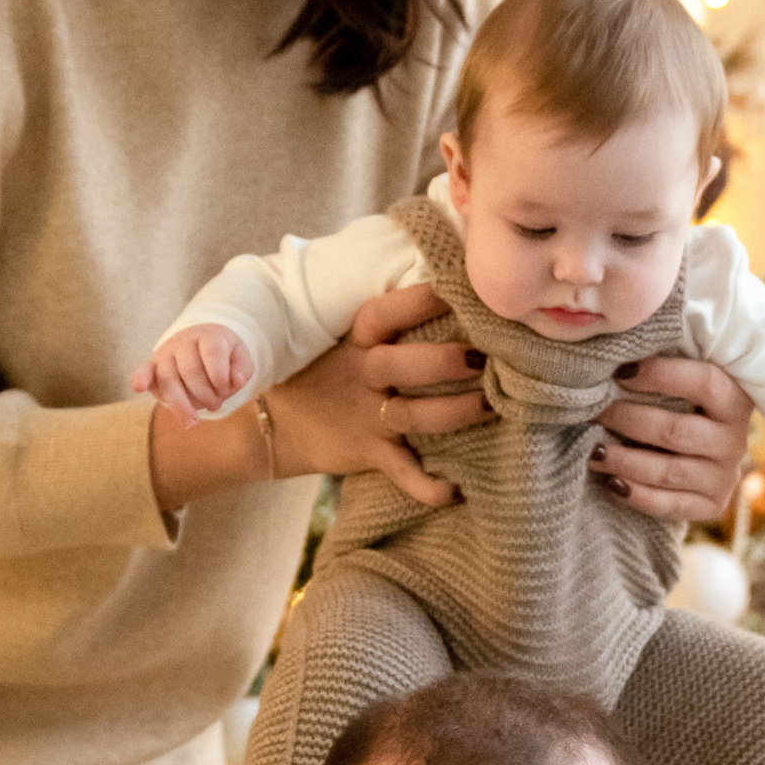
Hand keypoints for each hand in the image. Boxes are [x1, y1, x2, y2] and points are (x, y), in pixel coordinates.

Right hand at [132, 324, 252, 424]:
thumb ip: (242, 368)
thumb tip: (236, 380)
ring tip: (192, 422)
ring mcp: (166, 354)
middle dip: (205, 394)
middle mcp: (184, 342)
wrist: (199, 343)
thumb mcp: (239, 357)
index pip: (213, 352)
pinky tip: (138, 387)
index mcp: (209, 335)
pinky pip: (143, 371)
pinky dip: (140, 378)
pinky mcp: (152, 367)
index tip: (226, 389)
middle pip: (191, 371)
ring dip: (181, 403)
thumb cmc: (222, 356)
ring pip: (169, 379)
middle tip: (216, 404)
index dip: (220, 375)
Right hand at [260, 278, 489, 511]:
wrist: (274, 426)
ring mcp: (366, 417)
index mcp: (354, 341)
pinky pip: (400, 472)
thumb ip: (383, 319)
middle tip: (480, 356)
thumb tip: (439, 273)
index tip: (455, 286)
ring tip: (490, 406)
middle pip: (397, 365)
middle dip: (439, 360)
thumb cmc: (322, 371)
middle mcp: (361, 376)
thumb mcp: (339, 338)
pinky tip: (454, 491)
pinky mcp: (369, 453)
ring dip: (452, 413)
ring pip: (411, 416)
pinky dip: (426, 486)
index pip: (383, 314)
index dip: (417, 300)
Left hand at [586, 353, 749, 524]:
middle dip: (628, 421)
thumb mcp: (686, 384)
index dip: (661, 375)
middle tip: (596, 413)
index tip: (620, 371)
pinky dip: (636, 495)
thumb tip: (616, 354)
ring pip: (668, 472)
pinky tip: (611, 482)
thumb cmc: (684, 406)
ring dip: (625, 461)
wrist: (705, 455)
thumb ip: (663, 370)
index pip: (704, 382)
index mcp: (734, 401)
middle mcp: (734, 441)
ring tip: (594, 451)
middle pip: (676, 432)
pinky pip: (669, 505)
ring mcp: (724, 477)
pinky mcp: (711, 505)